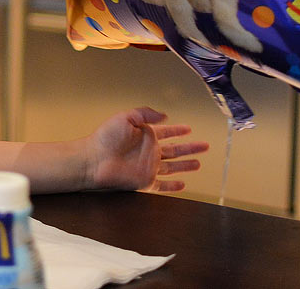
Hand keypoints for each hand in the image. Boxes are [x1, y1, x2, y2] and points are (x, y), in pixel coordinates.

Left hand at [85, 107, 208, 192]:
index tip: (189, 129)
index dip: (178, 130)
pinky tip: (182, 184)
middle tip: (204, 146)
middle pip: (175, 150)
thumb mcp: (127, 117)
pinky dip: (173, 187)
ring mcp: (148, 167)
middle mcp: (149, 152)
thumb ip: (146, 114)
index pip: (167, 133)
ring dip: (186, 165)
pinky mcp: (145, 182)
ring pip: (173, 167)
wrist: (95, 160)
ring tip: (199, 163)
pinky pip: (162, 186)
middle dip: (190, 148)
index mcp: (145, 136)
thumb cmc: (107, 137)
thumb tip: (165, 115)